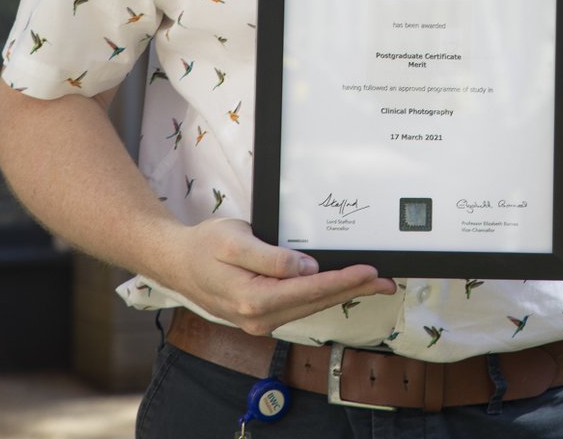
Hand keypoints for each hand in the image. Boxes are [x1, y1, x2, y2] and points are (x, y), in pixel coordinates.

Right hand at [164, 217, 397, 334]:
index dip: (343, 280)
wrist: (177, 263)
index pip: (311, 290)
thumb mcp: (234, 241)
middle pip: (317, 302)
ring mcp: (260, 321)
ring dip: (342, 293)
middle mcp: (260, 318)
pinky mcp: (261, 315)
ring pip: (310, 307)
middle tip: (385, 280)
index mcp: (255, 300)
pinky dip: (322, 296)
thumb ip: (271, 257)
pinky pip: (299, 306)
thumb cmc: (203, 247)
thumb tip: (307, 268)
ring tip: (371, 283)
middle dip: (353, 289)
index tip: (369, 271)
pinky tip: (339, 286)